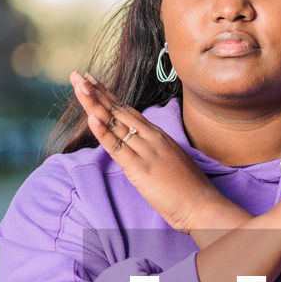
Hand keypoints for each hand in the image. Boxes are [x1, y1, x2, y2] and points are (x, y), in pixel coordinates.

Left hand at [69, 71, 228, 234]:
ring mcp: (146, 151)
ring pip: (115, 124)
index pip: (128, 110)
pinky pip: (117, 148)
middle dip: (96, 93)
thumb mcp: (171, 161)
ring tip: (79, 87)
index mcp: (158, 135)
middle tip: (77, 75)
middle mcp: (151, 138)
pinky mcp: (140, 169)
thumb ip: (156, 151)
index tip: (92, 81)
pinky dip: (103, 132)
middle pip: (118, 111)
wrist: (203, 206)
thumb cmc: (190, 189)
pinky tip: (91, 118)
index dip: (108, 95)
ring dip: (94, 104)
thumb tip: (142, 150)